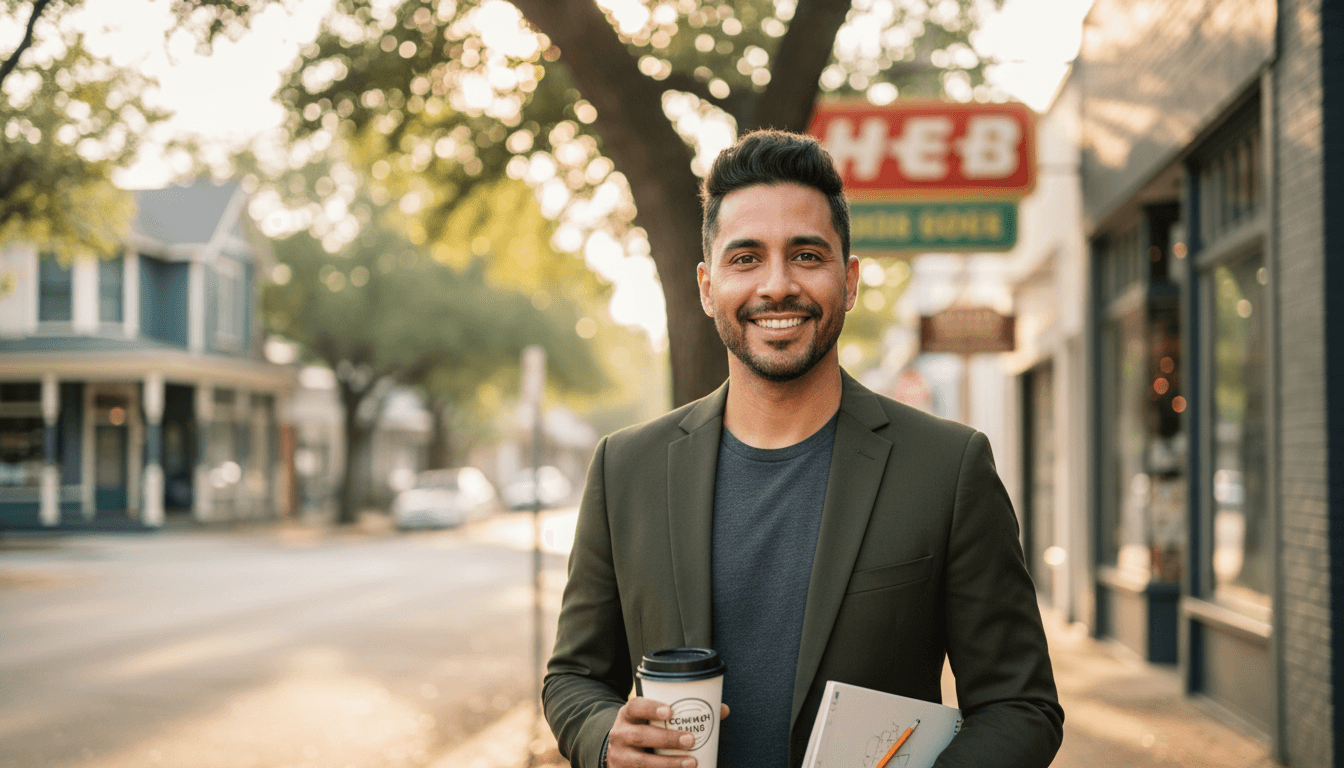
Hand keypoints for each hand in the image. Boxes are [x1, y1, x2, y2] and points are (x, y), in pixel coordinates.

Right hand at [606, 697, 729, 767]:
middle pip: (640, 736)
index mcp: (628, 715)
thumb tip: (723, 710)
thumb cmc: (645, 729)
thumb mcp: (653, 719)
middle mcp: (620, 734)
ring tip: (692, 762)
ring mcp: (619, 756)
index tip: (670, 711)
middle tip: (691, 740)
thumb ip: (683, 714)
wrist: (618, 751)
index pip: (635, 706)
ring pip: (641, 761)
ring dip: (668, 763)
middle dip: (667, 739)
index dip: (651, 708)